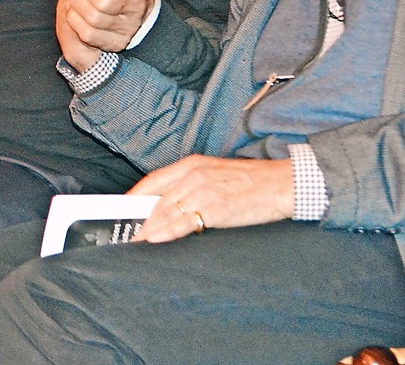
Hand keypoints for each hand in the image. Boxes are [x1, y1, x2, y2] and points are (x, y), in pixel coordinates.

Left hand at [126, 155, 294, 242]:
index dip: (136, 194)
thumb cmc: (252, 181)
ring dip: (148, 228)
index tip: (123, 207)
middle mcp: (194, 175)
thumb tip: (172, 202)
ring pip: (166, 212)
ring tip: (136, 240)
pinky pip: (183, 223)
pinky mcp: (215, 209)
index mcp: (193, 164)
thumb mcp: (216, 173)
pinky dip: (165, 232)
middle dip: (139, 216)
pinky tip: (154, 239)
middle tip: (126, 230)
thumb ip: (193, 183)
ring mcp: (204, 191)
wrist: (281, 184)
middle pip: (157, 198)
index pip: (155, 179)